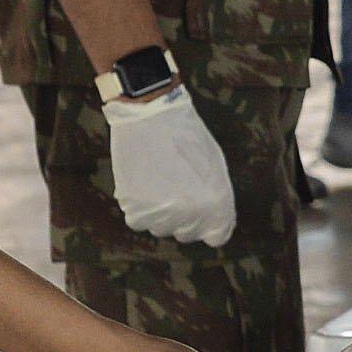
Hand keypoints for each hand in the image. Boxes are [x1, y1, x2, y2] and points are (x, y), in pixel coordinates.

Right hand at [105, 85, 237, 244]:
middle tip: (175, 187)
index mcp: (217, 203)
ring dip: (159, 212)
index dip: (210, 225)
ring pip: (161, 229)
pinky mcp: (134, 208)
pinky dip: (139, 207)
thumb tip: (215, 224)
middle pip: (187, 235)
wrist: (149, 114)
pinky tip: (143, 183)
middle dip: (184, 218)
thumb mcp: (215, 167)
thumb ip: (217, 199)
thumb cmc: (186, 137)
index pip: (217, 238)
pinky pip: (138, 220)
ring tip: (158, 181)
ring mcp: (162, 213)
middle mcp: (192, 213)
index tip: (202, 212)